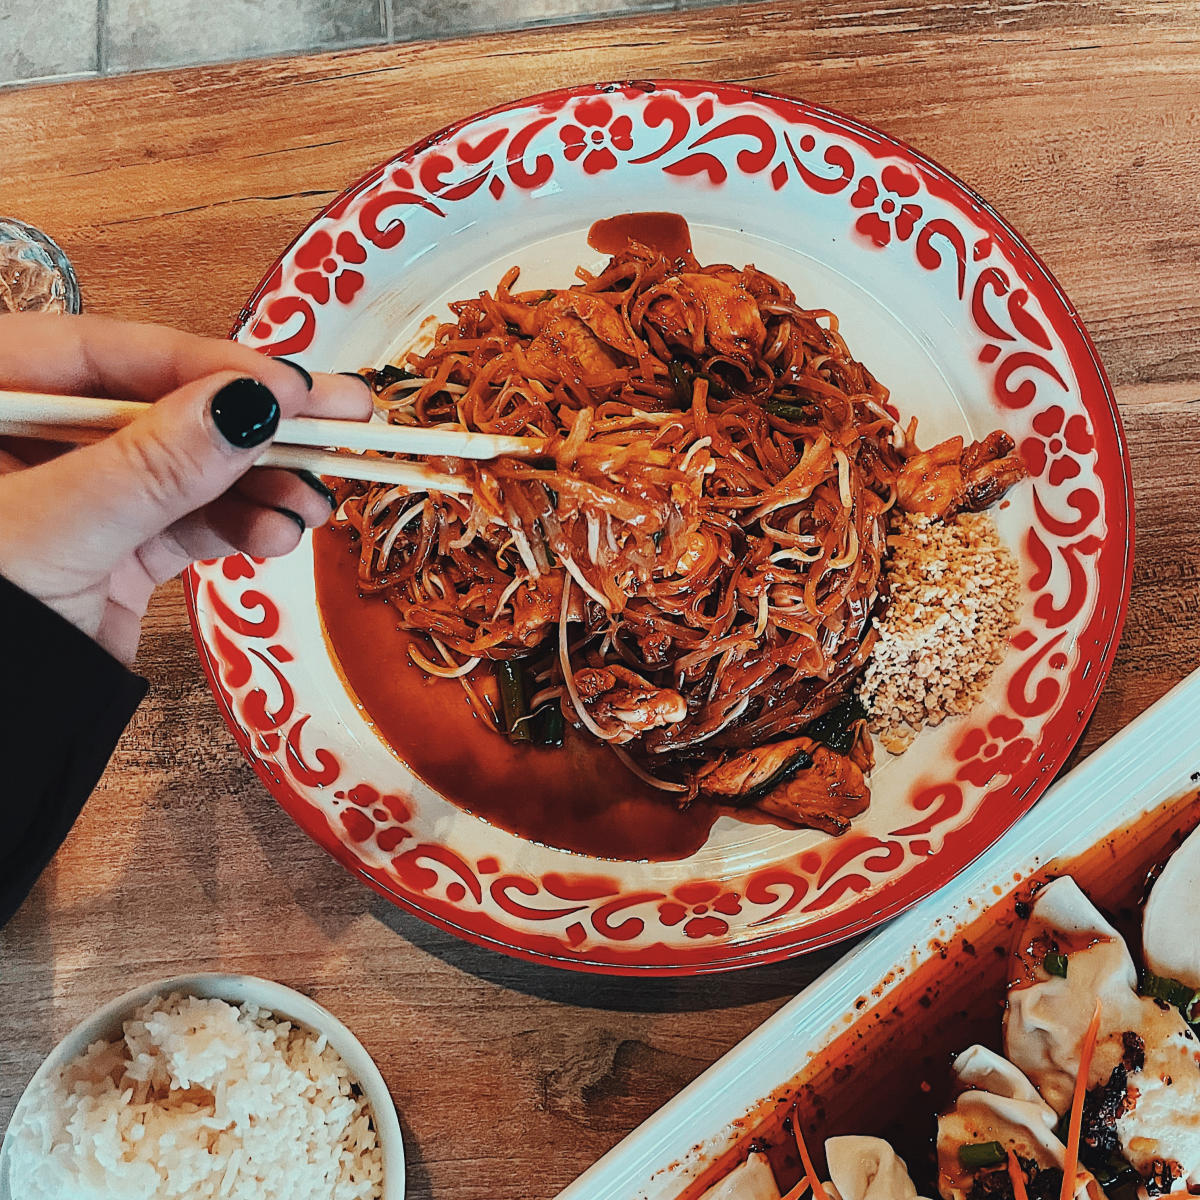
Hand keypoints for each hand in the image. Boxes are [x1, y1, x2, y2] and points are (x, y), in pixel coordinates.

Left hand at [0, 314, 372, 663]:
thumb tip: (250, 404)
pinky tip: (278, 534)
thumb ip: (151, 466)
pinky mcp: (110, 553)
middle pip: (159, 406)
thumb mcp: (55, 529)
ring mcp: (75, 498)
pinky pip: (183, 527)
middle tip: (345, 415)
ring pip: (183, 471)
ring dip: (258, 485)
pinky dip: (236, 530)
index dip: (203, 362)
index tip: (287, 383)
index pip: (104, 354)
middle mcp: (31, 438)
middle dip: (250, 421)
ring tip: (314, 504)